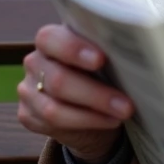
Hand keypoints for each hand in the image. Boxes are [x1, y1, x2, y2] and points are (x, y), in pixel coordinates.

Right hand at [18, 24, 134, 163]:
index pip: (50, 39)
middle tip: (127, 104)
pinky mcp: (27, 115)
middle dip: (96, 93)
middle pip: (58, 79)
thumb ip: (109, 52)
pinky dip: (86, 123)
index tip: (101, 59)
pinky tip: (109, 121)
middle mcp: (35, 62)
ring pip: (54, 108)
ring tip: (123, 114)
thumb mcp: (106, 58)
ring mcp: (28, 90)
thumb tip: (136, 55)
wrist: (90, 106)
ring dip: (93, 113)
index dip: (74, 49)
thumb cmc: (103, 71)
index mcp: (51, 40)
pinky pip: (53, 124)